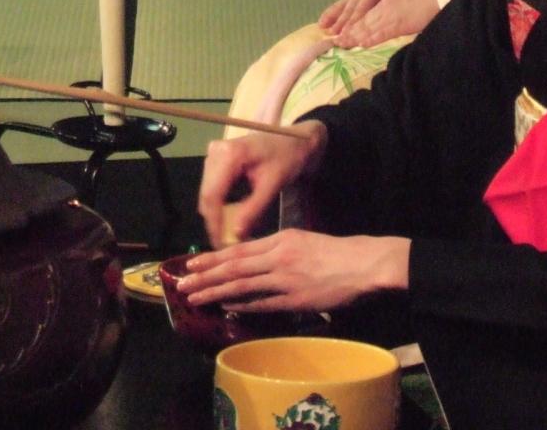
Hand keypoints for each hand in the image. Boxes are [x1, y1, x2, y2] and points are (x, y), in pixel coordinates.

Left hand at [178, 229, 410, 312]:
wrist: (364, 263)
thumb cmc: (335, 251)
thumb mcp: (302, 240)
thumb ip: (277, 249)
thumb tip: (253, 260)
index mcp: (280, 239)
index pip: (238, 249)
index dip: (212, 257)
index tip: (192, 263)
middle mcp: (278, 256)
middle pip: (234, 266)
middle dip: (205, 275)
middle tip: (183, 282)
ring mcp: (285, 279)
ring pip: (242, 284)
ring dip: (216, 291)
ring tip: (196, 297)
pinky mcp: (295, 299)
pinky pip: (262, 303)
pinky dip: (242, 305)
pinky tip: (226, 306)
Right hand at [198, 123, 326, 249]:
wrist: (295, 140)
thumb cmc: (288, 157)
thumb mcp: (273, 184)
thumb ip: (254, 209)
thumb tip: (236, 234)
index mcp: (230, 154)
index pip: (213, 194)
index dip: (214, 222)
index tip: (220, 244)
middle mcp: (216, 151)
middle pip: (207, 194)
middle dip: (215, 221)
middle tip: (225, 244)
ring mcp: (214, 154)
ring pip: (208, 193)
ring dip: (216, 215)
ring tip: (228, 235)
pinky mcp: (217, 160)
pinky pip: (213, 188)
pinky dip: (220, 205)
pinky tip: (229, 219)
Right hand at [318, 0, 408, 36]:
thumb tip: (397, 8)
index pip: (363, 10)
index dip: (355, 22)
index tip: (350, 33)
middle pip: (350, 12)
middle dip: (343, 26)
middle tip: (336, 38)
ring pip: (342, 10)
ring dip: (334, 22)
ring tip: (328, 33)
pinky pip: (336, 6)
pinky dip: (328, 15)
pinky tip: (321, 24)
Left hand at [334, 0, 438, 48]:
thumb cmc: (423, 0)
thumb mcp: (402, 0)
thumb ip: (393, 8)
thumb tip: (389, 19)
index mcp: (386, 4)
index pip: (366, 17)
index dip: (354, 26)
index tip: (344, 33)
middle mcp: (383, 10)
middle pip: (363, 23)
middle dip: (349, 33)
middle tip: (336, 42)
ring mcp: (389, 18)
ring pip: (368, 29)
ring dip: (354, 37)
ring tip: (342, 44)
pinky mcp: (397, 26)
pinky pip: (381, 34)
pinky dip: (371, 39)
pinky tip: (361, 44)